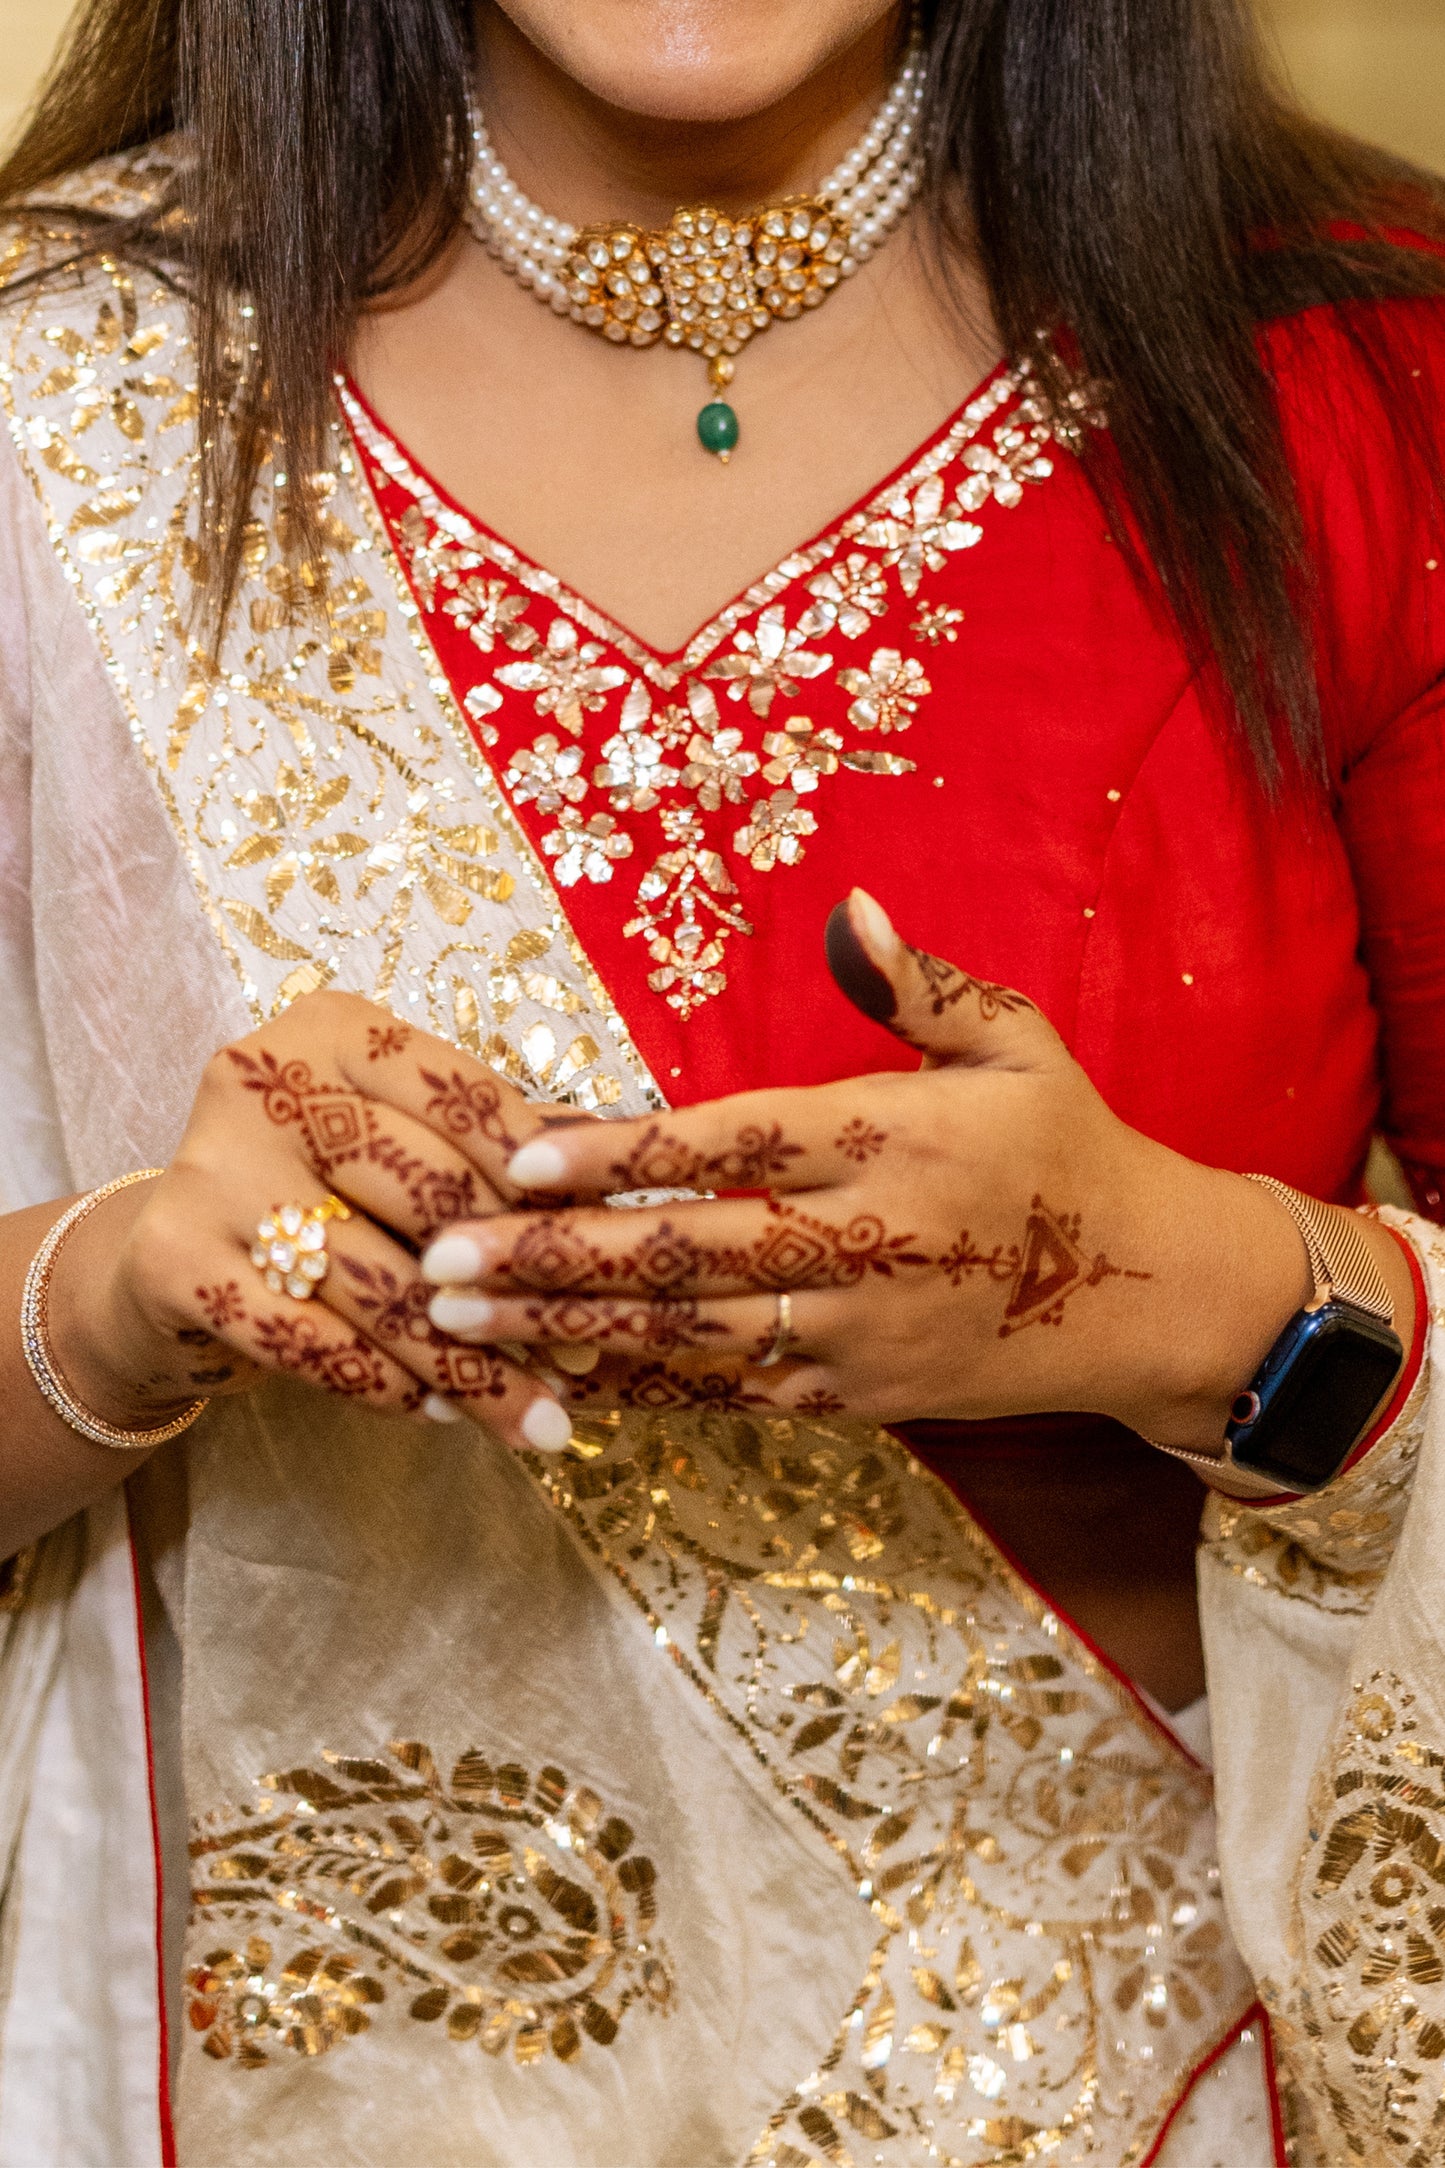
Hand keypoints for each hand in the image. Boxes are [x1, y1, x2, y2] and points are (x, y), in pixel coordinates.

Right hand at [49, 991, 579, 1453]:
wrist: (171, 1256)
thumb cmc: (318, 1191)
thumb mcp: (399, 1146)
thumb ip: (490, 1154)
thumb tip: (612, 1187)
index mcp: (335, 1030)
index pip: (461, 1099)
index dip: (539, 1177)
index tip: (601, 1243)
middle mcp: (265, 1081)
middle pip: (425, 1192)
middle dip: (513, 1282)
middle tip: (581, 1350)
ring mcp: (211, 1166)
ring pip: (376, 1279)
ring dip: (467, 1361)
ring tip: (536, 1415)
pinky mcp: (174, 1258)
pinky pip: (311, 1338)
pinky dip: (387, 1383)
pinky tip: (445, 1412)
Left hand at [420, 891, 1320, 1447]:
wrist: (1147, 1294)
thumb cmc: (1066, 1146)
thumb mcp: (1016, 1041)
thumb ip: (919, 984)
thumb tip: (846, 907)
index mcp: (893, 1139)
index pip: (734, 1143)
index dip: (623, 1152)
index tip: (524, 1156)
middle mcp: (867, 1243)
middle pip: (688, 1253)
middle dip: (553, 1261)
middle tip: (438, 1260)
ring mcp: (858, 1333)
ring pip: (689, 1337)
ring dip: (568, 1331)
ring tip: (457, 1327)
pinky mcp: (857, 1396)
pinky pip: (730, 1395)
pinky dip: (640, 1385)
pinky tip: (553, 1377)